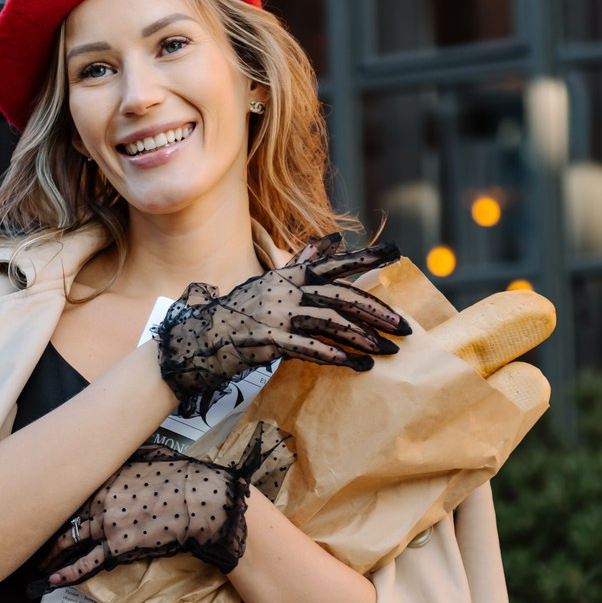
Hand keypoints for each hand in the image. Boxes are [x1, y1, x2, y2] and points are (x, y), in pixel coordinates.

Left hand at [28, 443, 249, 593]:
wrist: (199, 499)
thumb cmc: (182, 475)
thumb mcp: (153, 453)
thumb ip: (132, 455)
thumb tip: (127, 447)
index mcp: (106, 476)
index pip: (72, 489)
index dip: (59, 500)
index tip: (47, 505)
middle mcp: (100, 499)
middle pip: (66, 516)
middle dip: (48, 529)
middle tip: (33, 538)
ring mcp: (107, 525)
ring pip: (70, 541)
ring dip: (52, 554)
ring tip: (39, 564)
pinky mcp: (118, 548)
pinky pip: (86, 563)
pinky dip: (67, 574)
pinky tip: (53, 580)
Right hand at [156, 231, 410, 416]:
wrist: (199, 338)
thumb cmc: (239, 313)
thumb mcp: (272, 281)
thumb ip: (304, 261)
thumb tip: (335, 239)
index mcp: (288, 275)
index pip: (333, 263)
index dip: (365, 257)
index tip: (396, 254)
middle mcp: (284, 289)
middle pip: (339, 295)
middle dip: (375, 311)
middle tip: (402, 326)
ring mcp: (275, 313)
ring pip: (328, 320)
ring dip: (360, 336)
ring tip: (383, 350)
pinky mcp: (267, 339)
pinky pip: (305, 346)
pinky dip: (330, 354)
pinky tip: (351, 363)